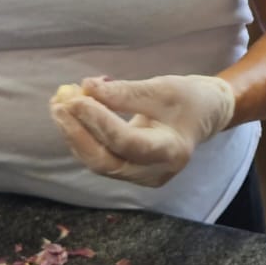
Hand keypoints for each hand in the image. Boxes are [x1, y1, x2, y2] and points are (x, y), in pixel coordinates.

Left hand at [51, 74, 235, 187]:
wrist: (206, 115)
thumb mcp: (164, 87)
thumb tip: (85, 88)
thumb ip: (125, 92)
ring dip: (75, 135)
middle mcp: (156, 172)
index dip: (99, 120)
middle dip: (78, 134)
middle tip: (59, 105)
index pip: (127, 142)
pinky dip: (84, 138)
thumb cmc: (190, 99)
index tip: (77, 98)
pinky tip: (72, 116)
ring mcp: (143, 177)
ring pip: (99, 163)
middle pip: (106, 162)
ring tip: (60, 105)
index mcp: (172, 151)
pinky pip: (102, 159)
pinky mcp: (131, 172)